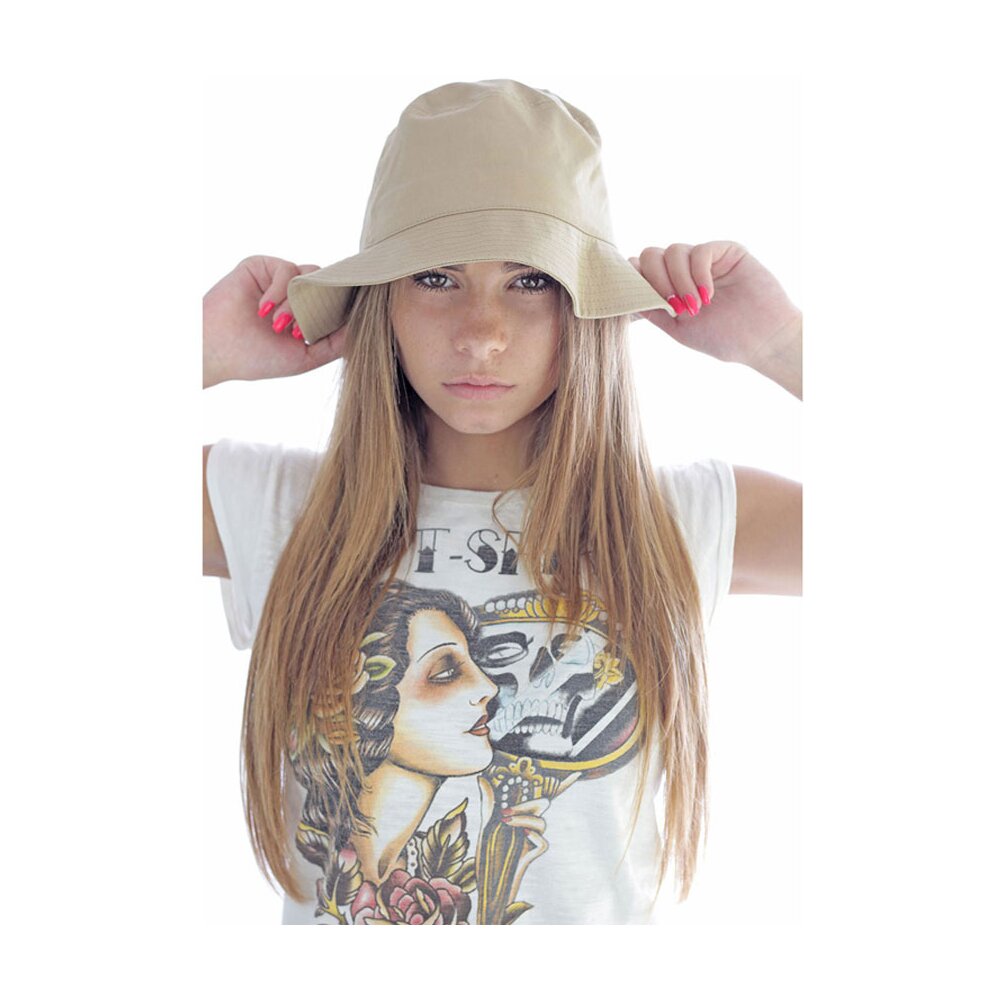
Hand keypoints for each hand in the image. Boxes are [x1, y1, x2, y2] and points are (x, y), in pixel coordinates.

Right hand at [203, 255, 347, 387]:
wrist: (216, 351)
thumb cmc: (257, 358)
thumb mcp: (307, 356)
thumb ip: (336, 343)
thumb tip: (364, 328)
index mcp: (307, 313)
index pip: (337, 301)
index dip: (343, 307)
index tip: (345, 317)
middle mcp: (295, 294)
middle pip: (328, 284)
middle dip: (319, 307)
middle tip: (299, 331)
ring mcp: (279, 279)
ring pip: (311, 276)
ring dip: (298, 303)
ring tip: (279, 325)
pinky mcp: (261, 265)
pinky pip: (287, 269)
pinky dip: (280, 292)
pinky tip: (264, 310)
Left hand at [627, 242, 800, 368]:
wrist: (762, 340)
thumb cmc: (723, 338)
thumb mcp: (677, 329)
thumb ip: (653, 310)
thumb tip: (624, 297)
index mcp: (669, 286)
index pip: (640, 270)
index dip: (635, 280)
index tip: (641, 301)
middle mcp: (683, 270)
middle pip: (651, 255)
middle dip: (656, 281)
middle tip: (675, 307)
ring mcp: (703, 259)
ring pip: (673, 251)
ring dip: (679, 282)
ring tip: (696, 307)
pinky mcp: (725, 251)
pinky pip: (700, 251)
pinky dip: (699, 274)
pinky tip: (709, 295)